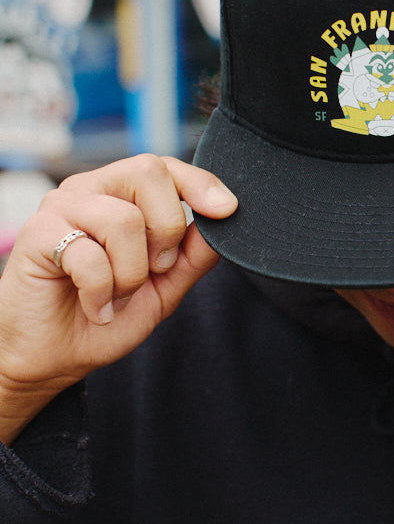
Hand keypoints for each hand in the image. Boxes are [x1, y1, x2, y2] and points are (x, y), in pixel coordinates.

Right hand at [0, 155, 236, 441]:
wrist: (52, 358)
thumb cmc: (103, 316)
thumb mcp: (164, 288)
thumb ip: (193, 255)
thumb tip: (223, 222)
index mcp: (121, 195)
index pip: (165, 166)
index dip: (200, 182)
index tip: (226, 209)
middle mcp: (91, 190)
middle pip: (149, 172)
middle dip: (167, 230)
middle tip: (153, 270)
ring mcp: (61, 207)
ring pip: (125, 219)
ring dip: (131, 273)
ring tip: (116, 295)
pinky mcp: (37, 233)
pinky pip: (90, 256)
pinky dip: (101, 293)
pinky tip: (95, 307)